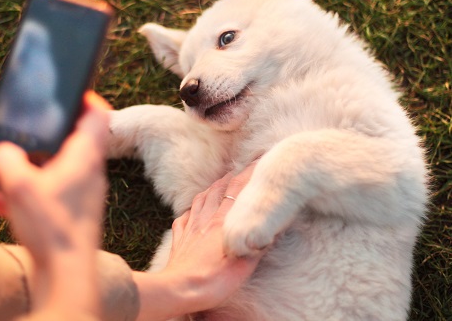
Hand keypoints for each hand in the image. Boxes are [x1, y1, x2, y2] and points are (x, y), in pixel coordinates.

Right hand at [0, 91, 110, 319]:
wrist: (63, 279)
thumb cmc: (52, 228)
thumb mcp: (20, 185)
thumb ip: (6, 160)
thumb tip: (1, 150)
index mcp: (85, 158)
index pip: (97, 116)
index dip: (85, 98)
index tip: (69, 89)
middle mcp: (85, 175)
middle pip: (68, 142)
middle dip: (40, 135)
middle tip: (23, 124)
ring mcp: (74, 198)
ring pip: (44, 173)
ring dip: (15, 169)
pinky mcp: (62, 218)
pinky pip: (33, 198)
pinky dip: (9, 195)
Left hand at [164, 164, 262, 308]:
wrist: (182, 289)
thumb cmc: (216, 278)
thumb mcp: (247, 262)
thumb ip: (258, 242)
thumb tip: (271, 229)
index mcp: (224, 221)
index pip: (238, 189)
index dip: (249, 173)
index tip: (259, 162)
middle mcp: (207, 219)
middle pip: (218, 190)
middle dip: (230, 177)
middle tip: (238, 170)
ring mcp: (191, 227)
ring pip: (200, 200)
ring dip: (210, 189)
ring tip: (217, 185)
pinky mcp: (180, 240)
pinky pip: (183, 219)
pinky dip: (189, 212)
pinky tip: (190, 212)